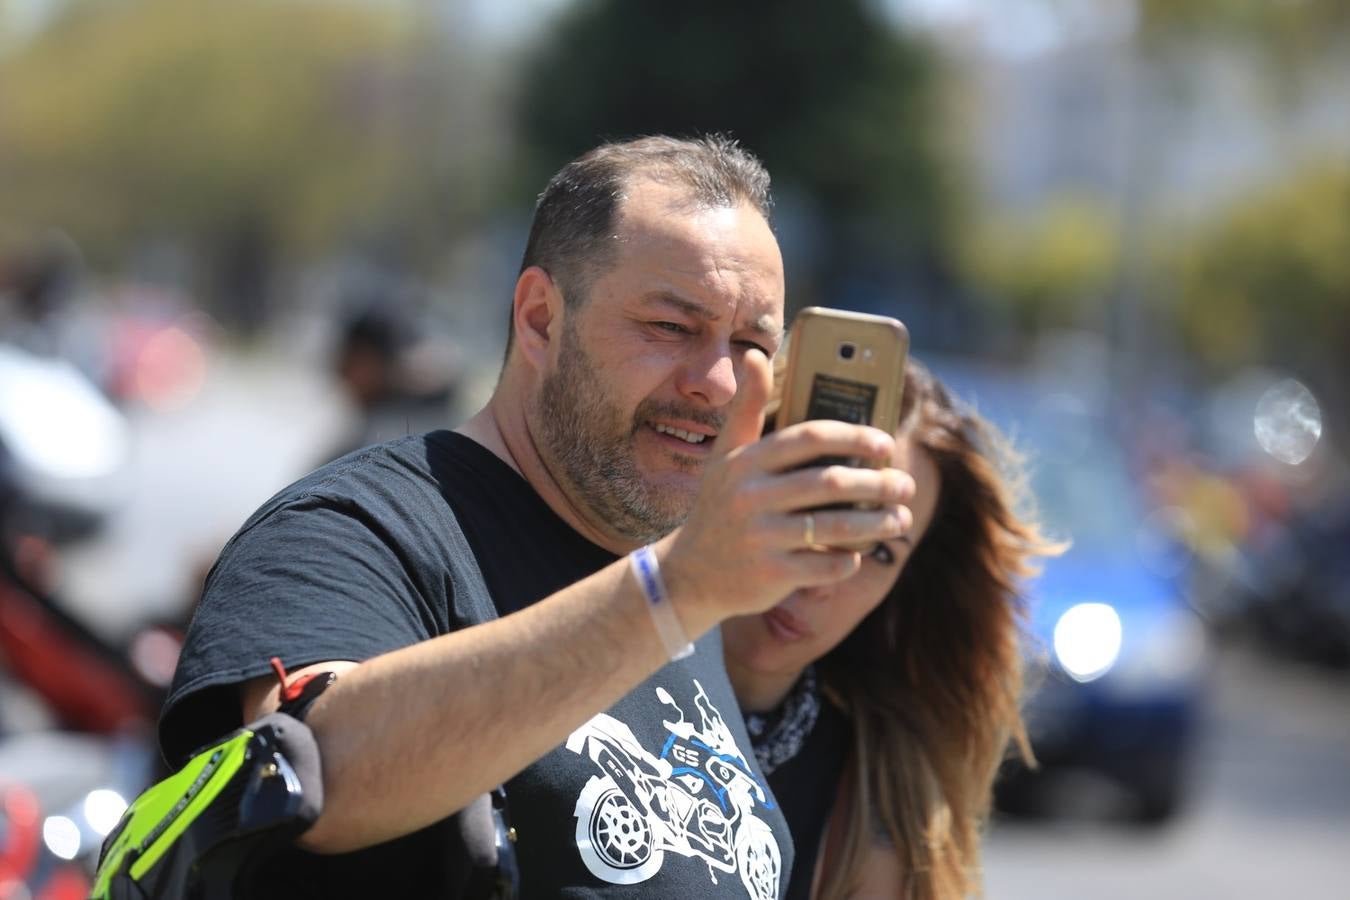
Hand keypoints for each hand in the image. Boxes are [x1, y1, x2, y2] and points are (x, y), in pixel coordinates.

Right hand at [658, 349, 914, 632]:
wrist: (690, 573)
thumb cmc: (720, 504)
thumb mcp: (726, 454)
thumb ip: (747, 407)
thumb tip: (753, 354)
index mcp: (745, 461)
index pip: (809, 437)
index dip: (855, 437)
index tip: (886, 444)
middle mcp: (750, 497)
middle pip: (832, 483)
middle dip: (879, 483)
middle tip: (905, 485)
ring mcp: (760, 538)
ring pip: (836, 527)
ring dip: (878, 523)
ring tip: (901, 519)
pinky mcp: (770, 575)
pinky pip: (826, 566)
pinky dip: (849, 561)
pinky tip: (859, 553)